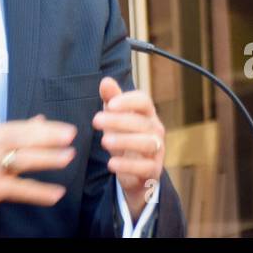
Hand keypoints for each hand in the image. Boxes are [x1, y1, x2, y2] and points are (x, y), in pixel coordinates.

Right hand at [0, 115, 75, 231]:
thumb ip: (18, 134)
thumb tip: (41, 120)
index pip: (24, 127)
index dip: (48, 128)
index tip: (69, 129)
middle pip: (24, 139)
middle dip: (49, 138)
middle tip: (71, 138)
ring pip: (22, 160)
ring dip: (47, 159)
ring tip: (68, 158)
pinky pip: (19, 189)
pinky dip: (39, 191)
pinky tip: (55, 194)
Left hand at [92, 77, 164, 221]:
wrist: (135, 172)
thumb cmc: (125, 138)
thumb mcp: (116, 118)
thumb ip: (112, 99)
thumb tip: (105, 81)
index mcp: (147, 114)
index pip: (144, 101)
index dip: (128, 101)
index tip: (109, 105)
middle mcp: (155, 130)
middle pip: (142, 122)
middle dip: (118, 120)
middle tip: (95, 121)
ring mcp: (157, 151)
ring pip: (147, 143)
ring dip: (124, 141)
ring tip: (104, 141)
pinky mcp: (153, 170)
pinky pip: (145, 167)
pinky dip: (128, 166)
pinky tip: (111, 164)